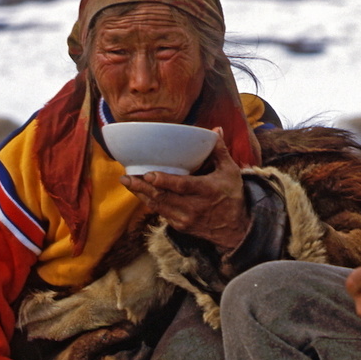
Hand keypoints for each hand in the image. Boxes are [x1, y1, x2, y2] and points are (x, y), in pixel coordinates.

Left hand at [120, 129, 250, 252]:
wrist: (235, 229)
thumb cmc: (232, 196)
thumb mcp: (230, 172)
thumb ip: (220, 151)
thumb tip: (216, 130)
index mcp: (206, 191)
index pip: (182, 186)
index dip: (164, 181)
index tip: (149, 174)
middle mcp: (193, 207)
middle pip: (163, 197)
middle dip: (142, 186)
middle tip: (125, 177)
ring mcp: (185, 218)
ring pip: (158, 206)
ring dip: (141, 194)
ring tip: (127, 182)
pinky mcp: (179, 225)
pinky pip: (161, 212)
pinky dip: (149, 202)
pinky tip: (139, 192)